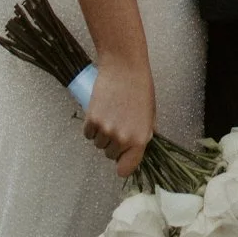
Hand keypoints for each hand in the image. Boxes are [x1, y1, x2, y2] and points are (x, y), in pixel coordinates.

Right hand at [83, 60, 155, 177]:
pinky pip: (88, 134)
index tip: (121, 160)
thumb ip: (145, 133)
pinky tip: (98, 114)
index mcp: (139, 140)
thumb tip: (139, 146)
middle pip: (110, 155)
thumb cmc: (140, 87)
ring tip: (109, 117)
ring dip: (101, 135)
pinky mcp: (91, 119)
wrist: (124, 68)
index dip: (122, 165)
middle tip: (117, 127)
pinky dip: (91, 127)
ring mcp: (105, 130)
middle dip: (113, 145)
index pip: (125, 168)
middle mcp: (122, 139)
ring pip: (98, 144)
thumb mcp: (150, 114)